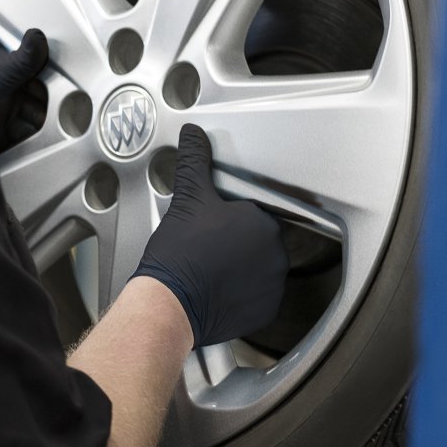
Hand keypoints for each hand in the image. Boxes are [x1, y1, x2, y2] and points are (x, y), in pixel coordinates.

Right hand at [131, 124, 288, 346]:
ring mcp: (272, 287)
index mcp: (262, 223)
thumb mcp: (187, 199)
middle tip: (208, 246)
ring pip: (259, 269)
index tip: (211, 226)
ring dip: (242, 268)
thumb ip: (195, 161)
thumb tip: (194, 134)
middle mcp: (276, 255)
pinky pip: (258, 297)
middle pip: (258, 241)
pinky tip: (218, 289)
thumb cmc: (179, 255)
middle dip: (237, 243)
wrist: (170, 304)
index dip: (230, 218)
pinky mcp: (265, 312)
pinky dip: (242, 294)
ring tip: (211, 269)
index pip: (253, 213)